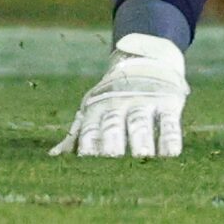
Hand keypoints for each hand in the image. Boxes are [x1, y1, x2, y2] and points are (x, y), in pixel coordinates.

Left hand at [53, 33, 186, 158]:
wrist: (143, 60)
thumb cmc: (111, 96)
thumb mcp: (92, 108)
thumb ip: (76, 133)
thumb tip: (53, 157)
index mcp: (97, 107)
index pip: (90, 127)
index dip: (88, 144)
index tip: (86, 163)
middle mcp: (118, 103)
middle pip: (113, 124)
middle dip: (112, 141)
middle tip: (113, 158)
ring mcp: (143, 102)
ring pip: (140, 123)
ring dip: (141, 139)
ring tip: (143, 157)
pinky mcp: (167, 103)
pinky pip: (169, 122)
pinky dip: (170, 137)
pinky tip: (171, 154)